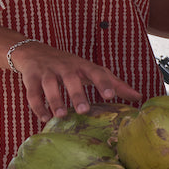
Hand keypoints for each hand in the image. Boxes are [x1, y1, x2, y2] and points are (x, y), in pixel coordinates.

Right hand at [8, 41, 140, 123]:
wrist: (32, 51)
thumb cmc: (67, 65)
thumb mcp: (89, 70)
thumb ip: (113, 82)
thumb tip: (138, 97)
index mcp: (81, 65)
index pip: (95, 71)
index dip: (103, 83)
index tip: (110, 95)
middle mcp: (64, 66)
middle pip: (70, 78)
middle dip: (77, 93)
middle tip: (83, 110)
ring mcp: (46, 71)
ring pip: (49, 84)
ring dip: (55, 100)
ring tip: (61, 115)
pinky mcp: (30, 77)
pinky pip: (33, 93)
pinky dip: (38, 106)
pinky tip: (44, 118)